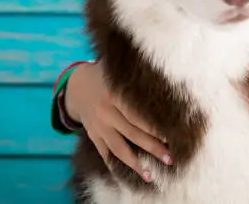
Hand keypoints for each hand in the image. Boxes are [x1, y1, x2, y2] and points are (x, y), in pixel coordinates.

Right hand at [64, 61, 172, 180]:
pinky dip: (116, 165)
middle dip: (152, 147)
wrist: (77, 86)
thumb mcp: (118, 73)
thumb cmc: (107, 76)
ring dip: (135, 163)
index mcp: (114, 93)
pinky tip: (128, 175)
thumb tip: (167, 79)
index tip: (170, 136)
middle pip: (132, 133)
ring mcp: (98, 126)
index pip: (136, 114)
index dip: (153, 126)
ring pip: (118, 148)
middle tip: (169, 158)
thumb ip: (136, 79)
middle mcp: (105, 112)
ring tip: (151, 176)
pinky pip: (105, 153)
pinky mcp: (93, 135)